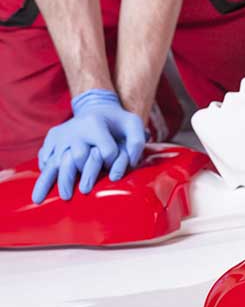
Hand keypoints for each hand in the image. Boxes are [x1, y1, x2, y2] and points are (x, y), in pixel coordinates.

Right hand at [32, 89, 145, 203]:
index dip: (114, 161)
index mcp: (95, 124)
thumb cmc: (117, 121)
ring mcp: (61, 135)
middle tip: (80, 193)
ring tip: (55, 198)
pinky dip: (45, 171)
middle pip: (77, 158)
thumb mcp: (133, 123)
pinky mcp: (52, 138)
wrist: (96, 109)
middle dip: (79, 178)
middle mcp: (75, 129)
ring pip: (56, 160)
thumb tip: (132, 162)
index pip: (106, 151)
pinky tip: (45, 185)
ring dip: (53, 181)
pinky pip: (46, 156)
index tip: (115, 162)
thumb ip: (137, 141)